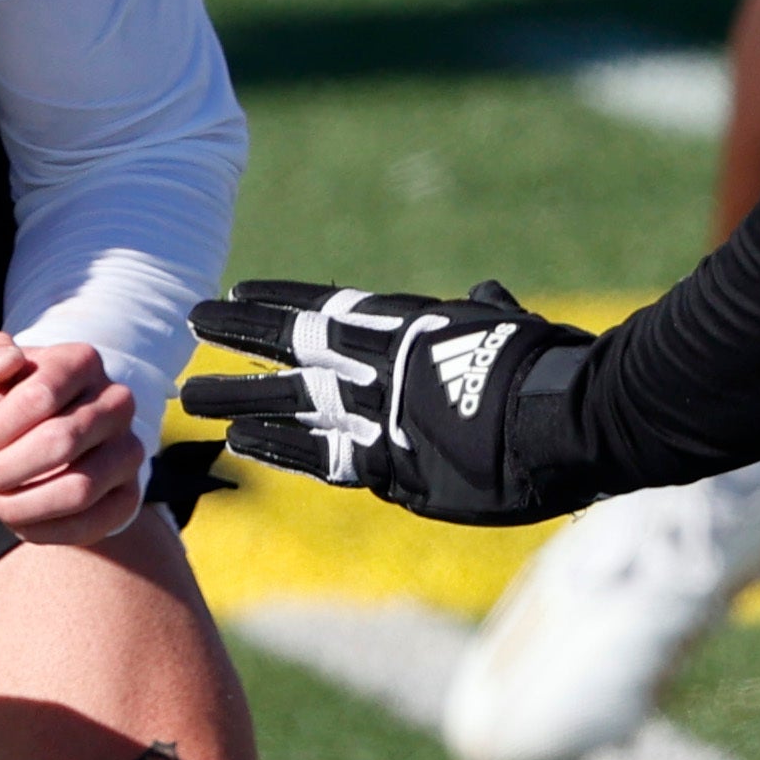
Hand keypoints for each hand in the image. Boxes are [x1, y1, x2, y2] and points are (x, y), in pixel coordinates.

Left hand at [0, 332, 141, 544]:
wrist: (27, 444)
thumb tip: (8, 361)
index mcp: (81, 361)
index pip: (40, 396)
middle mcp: (116, 402)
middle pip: (60, 442)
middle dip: (4, 469)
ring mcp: (129, 449)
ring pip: (79, 489)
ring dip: (21, 504)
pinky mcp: (128, 495)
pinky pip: (92, 523)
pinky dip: (44, 530)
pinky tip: (17, 521)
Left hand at [184, 280, 594, 524]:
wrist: (572, 419)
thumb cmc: (553, 367)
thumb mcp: (509, 326)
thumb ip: (485, 313)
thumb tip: (484, 295)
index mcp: (404, 325)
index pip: (323, 309)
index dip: (275, 303)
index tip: (234, 294)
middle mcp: (379, 365)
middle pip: (291, 347)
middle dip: (238, 339)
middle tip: (187, 328)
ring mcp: (378, 414)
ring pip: (290, 402)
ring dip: (238, 397)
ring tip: (189, 395)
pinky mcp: (390, 465)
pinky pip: (321, 457)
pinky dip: (279, 447)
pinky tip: (240, 441)